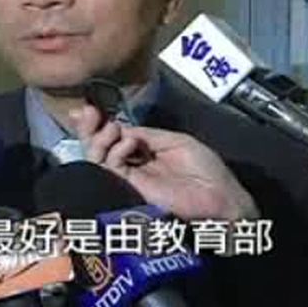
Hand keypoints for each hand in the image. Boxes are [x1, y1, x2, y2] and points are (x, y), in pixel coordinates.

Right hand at [70, 105, 258, 220]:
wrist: (220, 197)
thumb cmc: (206, 170)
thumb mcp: (174, 140)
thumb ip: (146, 134)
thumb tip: (120, 126)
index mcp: (143, 152)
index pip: (112, 136)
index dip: (98, 124)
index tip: (89, 109)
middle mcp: (132, 165)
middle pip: (98, 147)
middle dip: (89, 129)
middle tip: (87, 113)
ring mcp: (130, 178)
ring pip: (97, 159)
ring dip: (99, 138)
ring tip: (112, 128)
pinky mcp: (130, 189)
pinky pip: (111, 169)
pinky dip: (115, 151)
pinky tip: (130, 142)